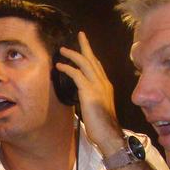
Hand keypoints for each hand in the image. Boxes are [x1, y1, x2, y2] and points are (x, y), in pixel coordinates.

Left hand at [55, 32, 123, 153]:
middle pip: (93, 59)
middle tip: (80, 35)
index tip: (86, 50)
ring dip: (73, 54)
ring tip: (62, 50)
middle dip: (85, 46)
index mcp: (106, 86)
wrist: (109, 134)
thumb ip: (92, 99)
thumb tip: (83, 98)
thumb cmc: (103, 126)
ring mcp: (97, 86)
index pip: (99, 67)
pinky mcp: (89, 91)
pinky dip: (67, 68)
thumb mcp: (98, 109)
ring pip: (85, 63)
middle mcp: (104, 83)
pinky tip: (59, 66)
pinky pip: (76, 74)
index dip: (92, 57)